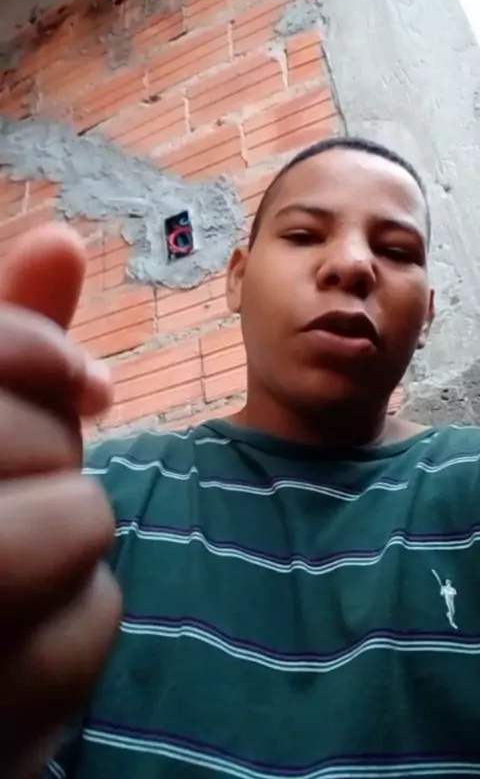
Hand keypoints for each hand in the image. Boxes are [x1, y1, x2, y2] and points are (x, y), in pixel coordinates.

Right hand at [0, 224, 121, 777]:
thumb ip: (1, 343)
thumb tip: (61, 239)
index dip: (34, 350)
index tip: (80, 382)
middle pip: (40, 437)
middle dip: (49, 452)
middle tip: (4, 494)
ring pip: (78, 522)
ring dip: (68, 540)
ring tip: (6, 575)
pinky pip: (93, 622)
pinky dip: (79, 629)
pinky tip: (17, 649)